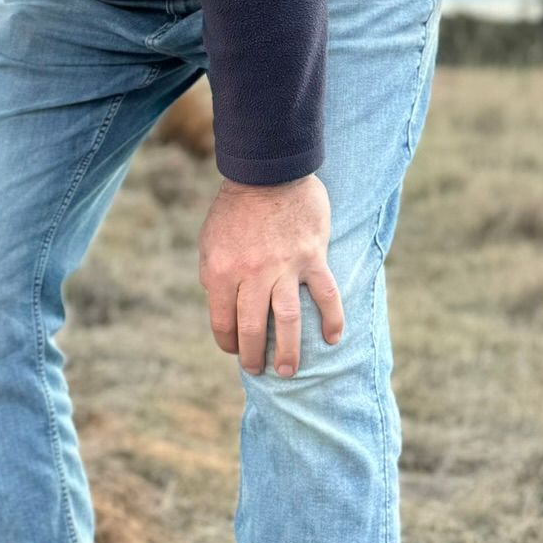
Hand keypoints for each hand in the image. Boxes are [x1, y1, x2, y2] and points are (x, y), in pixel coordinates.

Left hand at [198, 175, 343, 378]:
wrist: (267, 172)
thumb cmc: (234, 209)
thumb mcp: (210, 242)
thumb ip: (215, 275)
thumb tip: (221, 305)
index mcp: (222, 270)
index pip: (222, 320)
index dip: (227, 342)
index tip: (234, 350)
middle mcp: (252, 273)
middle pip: (252, 326)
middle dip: (253, 355)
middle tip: (258, 370)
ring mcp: (284, 266)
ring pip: (287, 320)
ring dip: (287, 350)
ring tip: (287, 371)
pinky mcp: (312, 257)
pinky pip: (325, 294)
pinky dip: (332, 319)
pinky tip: (332, 339)